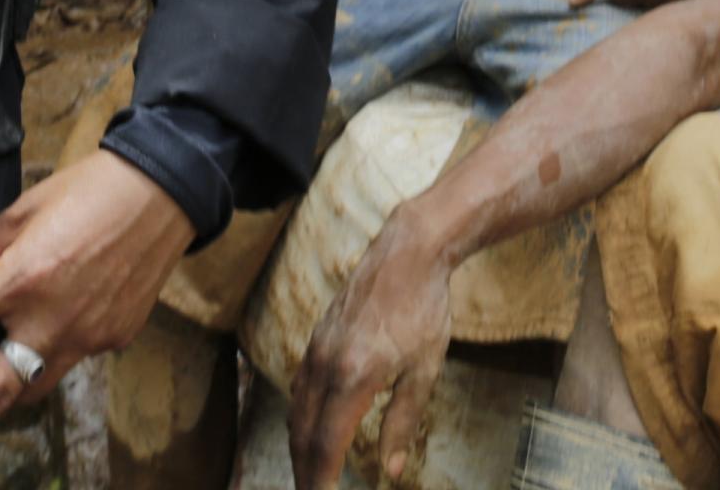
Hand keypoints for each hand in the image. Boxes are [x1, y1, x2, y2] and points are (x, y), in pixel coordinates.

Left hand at [0, 153, 193, 487]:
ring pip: (33, 385)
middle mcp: (50, 319)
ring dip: (4, 395)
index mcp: (22, 278)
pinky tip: (58, 325)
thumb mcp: (30, 204)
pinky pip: (72, 358)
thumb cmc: (95, 188)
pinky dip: (54, 349)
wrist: (169, 191)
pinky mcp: (114, 339)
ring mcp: (85, 337)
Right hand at [289, 213, 455, 489]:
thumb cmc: (424, 310)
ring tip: (309, 475)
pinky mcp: (315, 339)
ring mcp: (316, 350)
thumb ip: (403, 423)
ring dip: (299, 448)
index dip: (321, 481)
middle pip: (303, 434)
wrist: (406, 253)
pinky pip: (298, 389)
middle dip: (305, 472)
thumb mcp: (424, 371)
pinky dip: (300, 419)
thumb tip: (392, 471)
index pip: (326, 445)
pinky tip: (310, 431)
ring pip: (295, 412)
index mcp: (354, 377)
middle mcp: (326, 366)